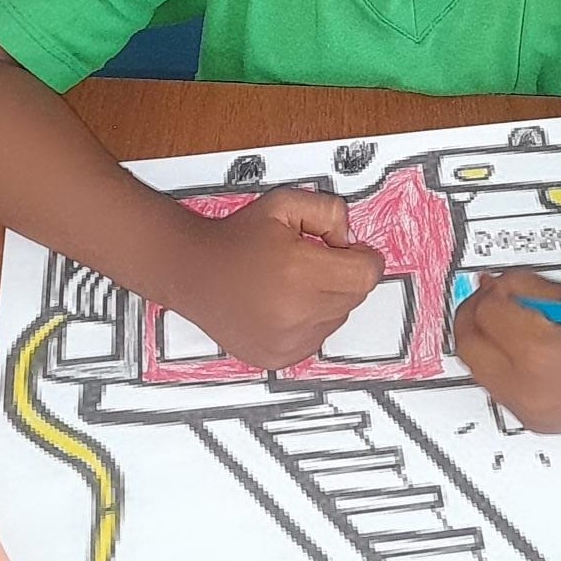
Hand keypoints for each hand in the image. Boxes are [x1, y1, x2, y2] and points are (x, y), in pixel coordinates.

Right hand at [176, 188, 385, 369]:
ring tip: (291, 282)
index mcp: (299, 272)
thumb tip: (350, 240)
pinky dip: (309, 321)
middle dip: (341, 274)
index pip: (366, 274)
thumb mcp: (285, 204)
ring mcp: (286, 340)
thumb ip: (329, 211)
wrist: (193, 271)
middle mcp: (294, 312)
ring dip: (325, 299)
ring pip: (337, 318)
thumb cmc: (235, 239)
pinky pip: (317, 338)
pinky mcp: (278, 357)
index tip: (348, 251)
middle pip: (355, 296)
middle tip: (310, 260)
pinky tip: (283, 303)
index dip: (361, 257)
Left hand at [454, 270, 560, 432]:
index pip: (486, 314)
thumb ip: (519, 287)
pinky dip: (499, 369)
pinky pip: (499, 391)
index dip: (488, 294)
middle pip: (469, 349)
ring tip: (502, 326)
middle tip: (483, 301)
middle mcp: (531, 389)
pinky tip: (516, 353)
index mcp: (539, 351)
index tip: (495, 285)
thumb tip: (488, 287)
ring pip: (478, 373)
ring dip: (482, 346)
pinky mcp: (538, 424)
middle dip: (471, 319)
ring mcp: (533, 412)